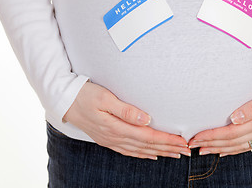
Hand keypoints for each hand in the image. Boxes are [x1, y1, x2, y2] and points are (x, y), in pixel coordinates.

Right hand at [63, 81, 190, 159]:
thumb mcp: (105, 98)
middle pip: (147, 145)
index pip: (149, 136)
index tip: (182, 142)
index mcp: (117, 127)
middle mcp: (116, 137)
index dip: (167, 140)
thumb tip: (146, 119)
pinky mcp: (108, 139)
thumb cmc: (86, 95)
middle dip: (168, 148)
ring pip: (140, 150)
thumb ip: (126, 110)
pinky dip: (142, 154)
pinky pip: (129, 151)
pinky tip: (151, 155)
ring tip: (174, 154)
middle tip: (186, 150)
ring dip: (159, 152)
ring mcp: (111, 140)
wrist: (65, 101)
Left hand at [187, 75, 251, 156]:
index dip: (212, 136)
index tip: (196, 137)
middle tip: (192, 145)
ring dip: (219, 149)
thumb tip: (234, 118)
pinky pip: (247, 146)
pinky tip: (224, 152)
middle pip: (231, 141)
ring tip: (203, 150)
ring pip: (238, 146)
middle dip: (210, 144)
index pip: (230, 132)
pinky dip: (233, 150)